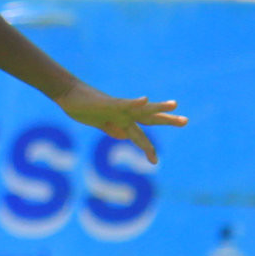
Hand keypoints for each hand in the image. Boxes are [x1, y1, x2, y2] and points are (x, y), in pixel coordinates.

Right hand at [56, 84, 185, 163]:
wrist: (68, 94)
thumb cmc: (83, 108)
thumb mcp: (101, 123)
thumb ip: (114, 128)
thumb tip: (124, 136)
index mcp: (122, 121)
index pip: (140, 134)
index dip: (148, 148)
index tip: (154, 162)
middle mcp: (124, 114)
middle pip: (149, 118)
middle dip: (168, 120)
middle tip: (185, 121)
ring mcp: (117, 108)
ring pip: (141, 108)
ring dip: (158, 108)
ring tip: (174, 105)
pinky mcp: (108, 103)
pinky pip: (123, 103)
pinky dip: (134, 102)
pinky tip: (145, 99)